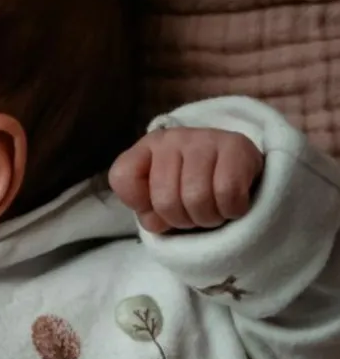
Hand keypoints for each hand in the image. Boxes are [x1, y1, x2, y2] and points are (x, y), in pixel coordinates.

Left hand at [109, 127, 264, 233]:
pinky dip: (230, 210)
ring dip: (207, 218)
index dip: (139, 204)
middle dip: (180, 221)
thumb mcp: (157, 201)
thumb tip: (156, 221)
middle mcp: (171, 138)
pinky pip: (227, 193)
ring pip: (196, 198)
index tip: (156, 205)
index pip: (122, 178)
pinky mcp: (236, 145)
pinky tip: (231, 205)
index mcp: (145, 149)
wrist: (236, 169)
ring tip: (211, 211)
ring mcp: (203, 138)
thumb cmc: (188, 189)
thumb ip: (147, 212)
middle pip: (164, 201)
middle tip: (192, 215)